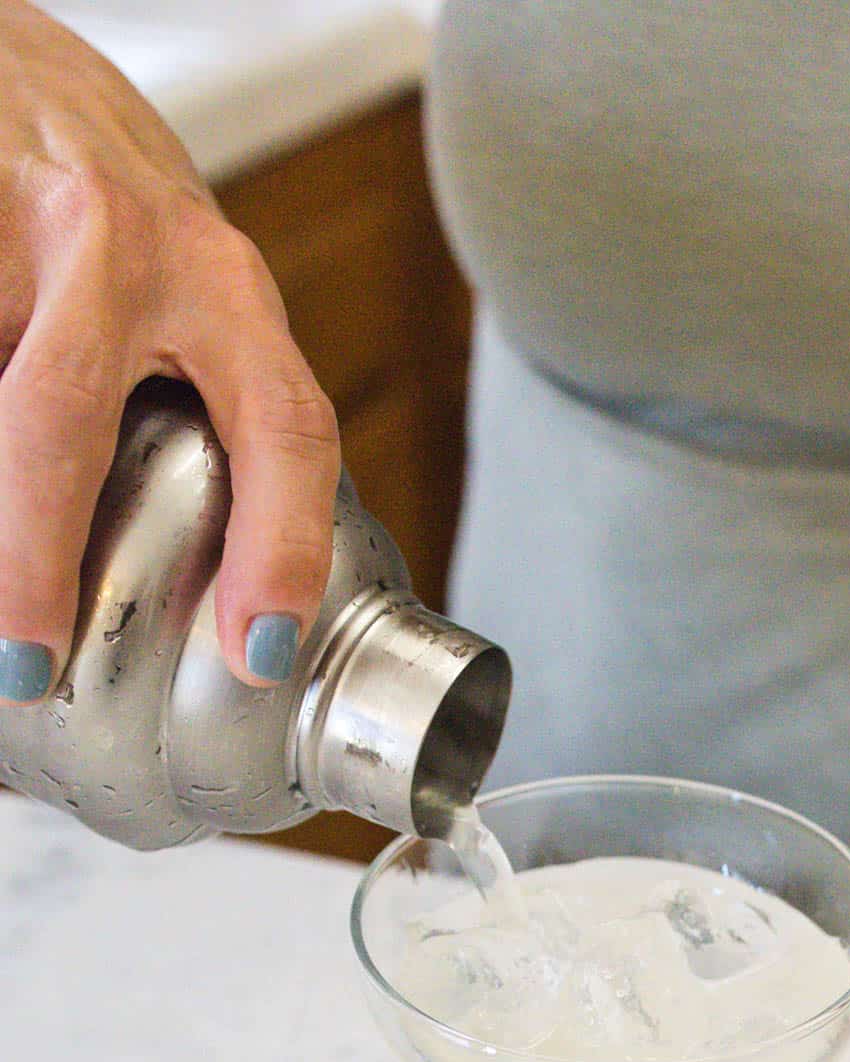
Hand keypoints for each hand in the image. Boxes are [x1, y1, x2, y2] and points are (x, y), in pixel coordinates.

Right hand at [0, 1, 339, 701]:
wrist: (25, 69)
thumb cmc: (122, 220)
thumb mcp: (203, 301)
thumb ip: (220, 406)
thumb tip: (226, 592)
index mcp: (224, 288)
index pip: (281, 424)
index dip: (279, 545)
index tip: (254, 648)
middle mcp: (124, 250)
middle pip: (62, 414)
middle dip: (35, 551)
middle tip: (24, 662)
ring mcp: (13, 226)